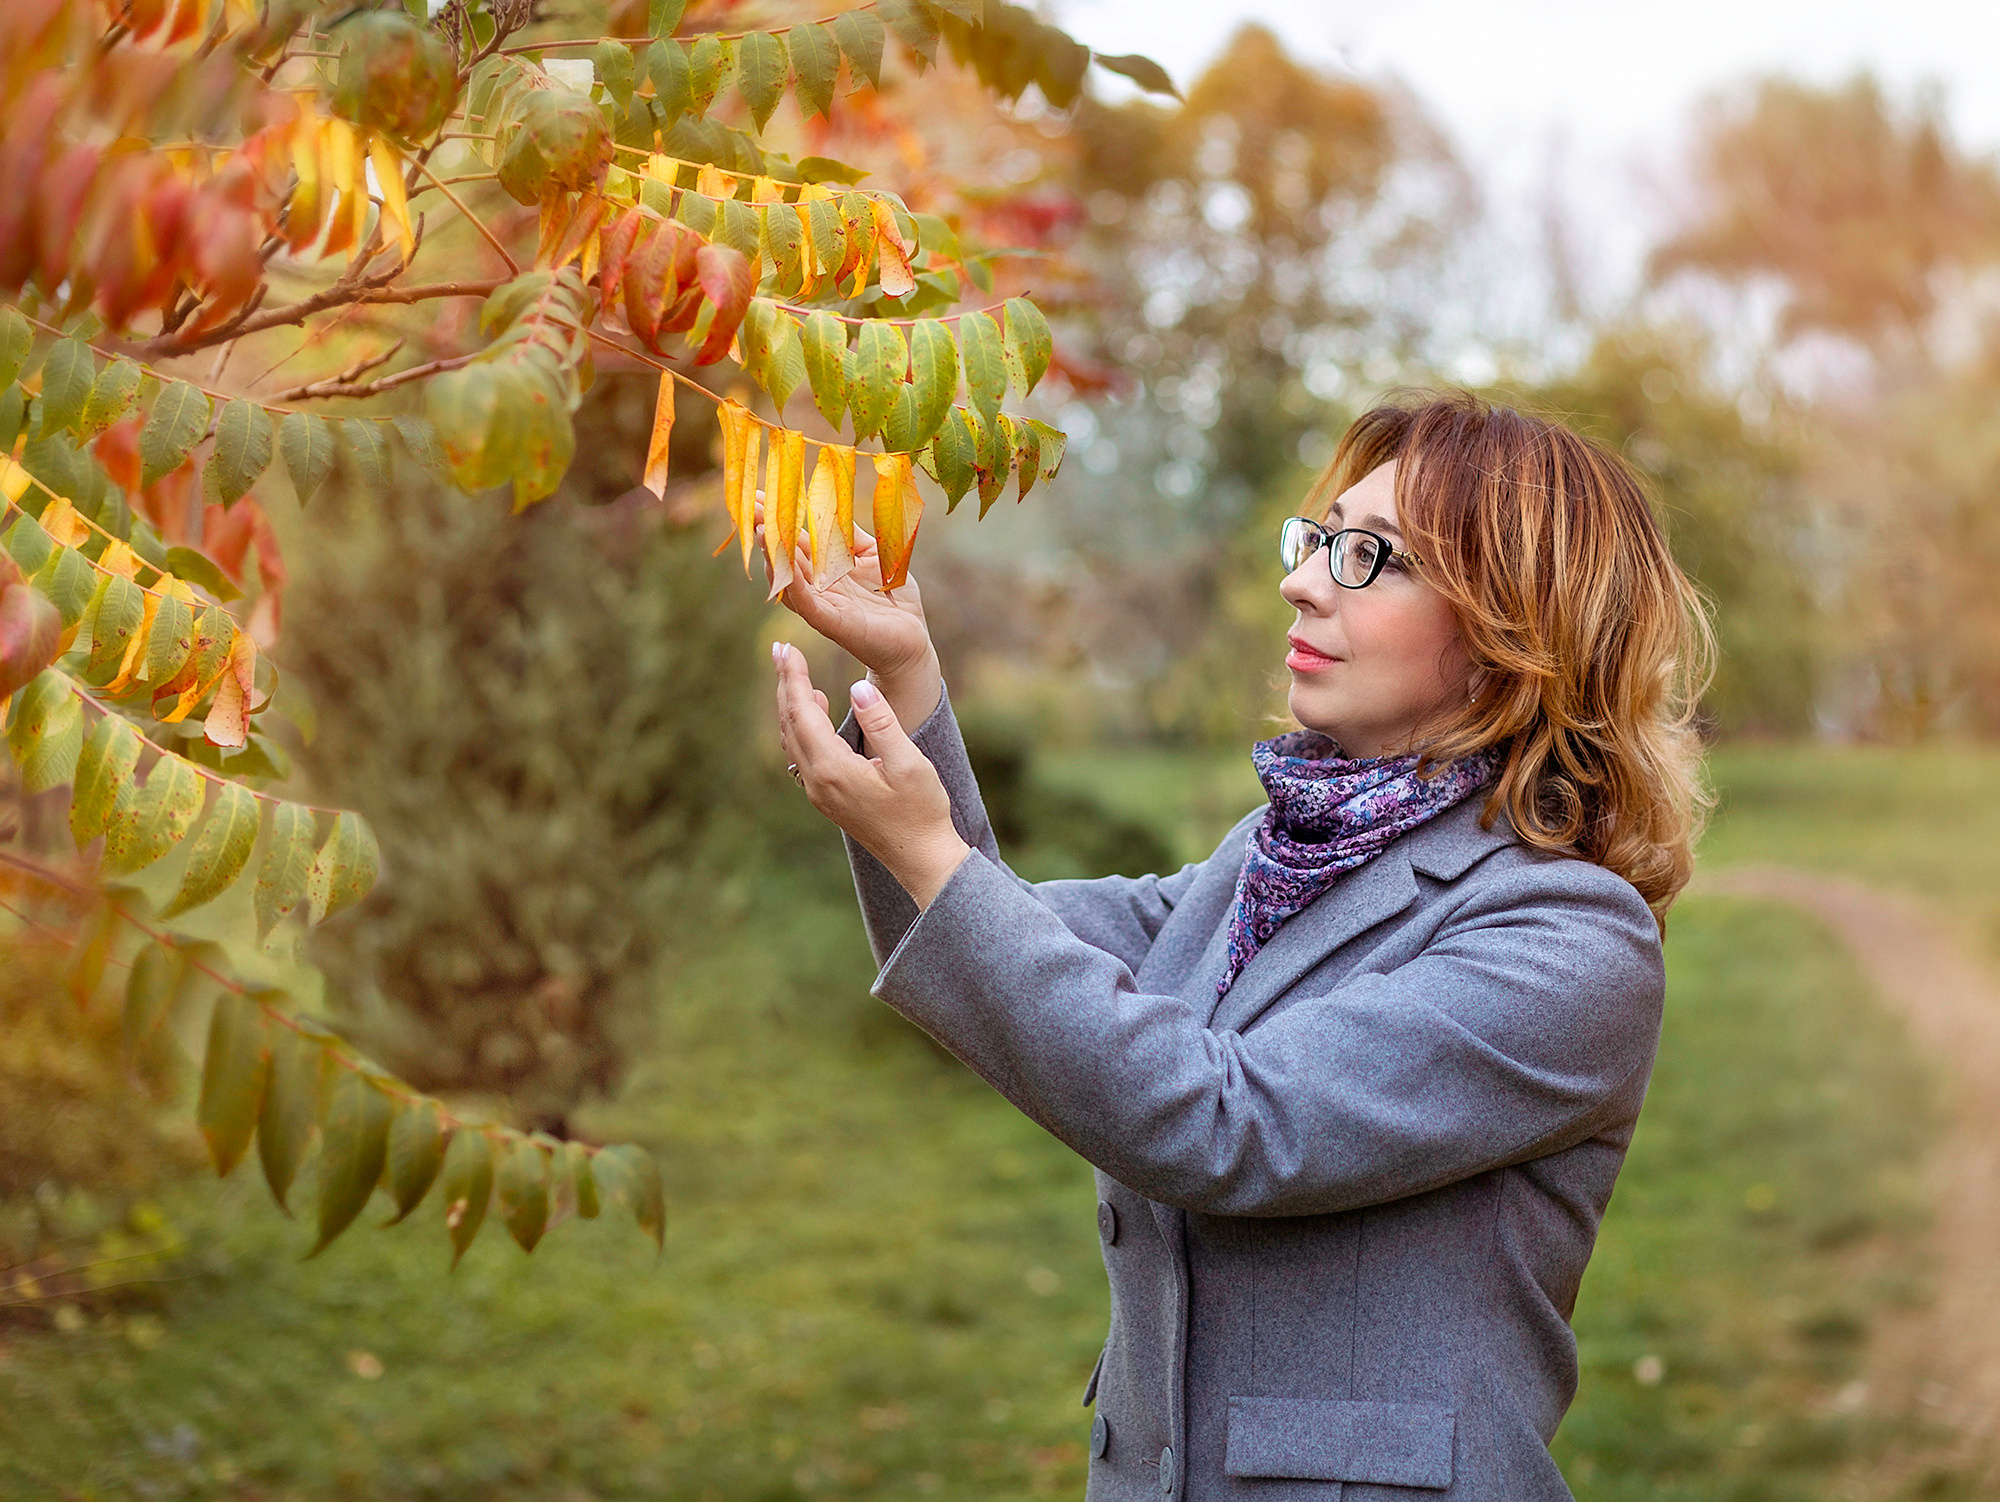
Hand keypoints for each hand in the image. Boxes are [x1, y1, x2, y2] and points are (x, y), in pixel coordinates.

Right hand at [755, 500, 941, 730]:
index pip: (796, 538)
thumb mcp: (875, 555)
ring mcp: (822, 604)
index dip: (778, 517)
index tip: (757, 495)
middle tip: (750, 507)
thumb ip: (852, 535)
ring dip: (773, 556)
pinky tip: (784, 567)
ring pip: (788, 579)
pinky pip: (807, 604)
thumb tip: (833, 505)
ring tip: (761, 530)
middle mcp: (817, 586)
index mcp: (825, 568)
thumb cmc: (894, 597)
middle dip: (766, 531)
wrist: (912, 636)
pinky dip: (794, 586)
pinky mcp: (832, 623)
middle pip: (785, 556)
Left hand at [772, 640, 969, 909]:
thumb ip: (881, 723)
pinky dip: (801, 727)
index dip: (794, 678)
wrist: (922, 859)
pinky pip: (802, 755)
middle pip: (790, 724)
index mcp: (834, 769)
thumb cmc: (922, 811)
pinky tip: (813, 714)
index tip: (788, 648)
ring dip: (791, 705)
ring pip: (792, 740)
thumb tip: (857, 686)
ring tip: (794, 674)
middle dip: (785, 685)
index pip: (804, 713)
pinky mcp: (828, 798)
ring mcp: (820, 793)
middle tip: (780, 650)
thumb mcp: (909, 763)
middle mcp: (818, 782)